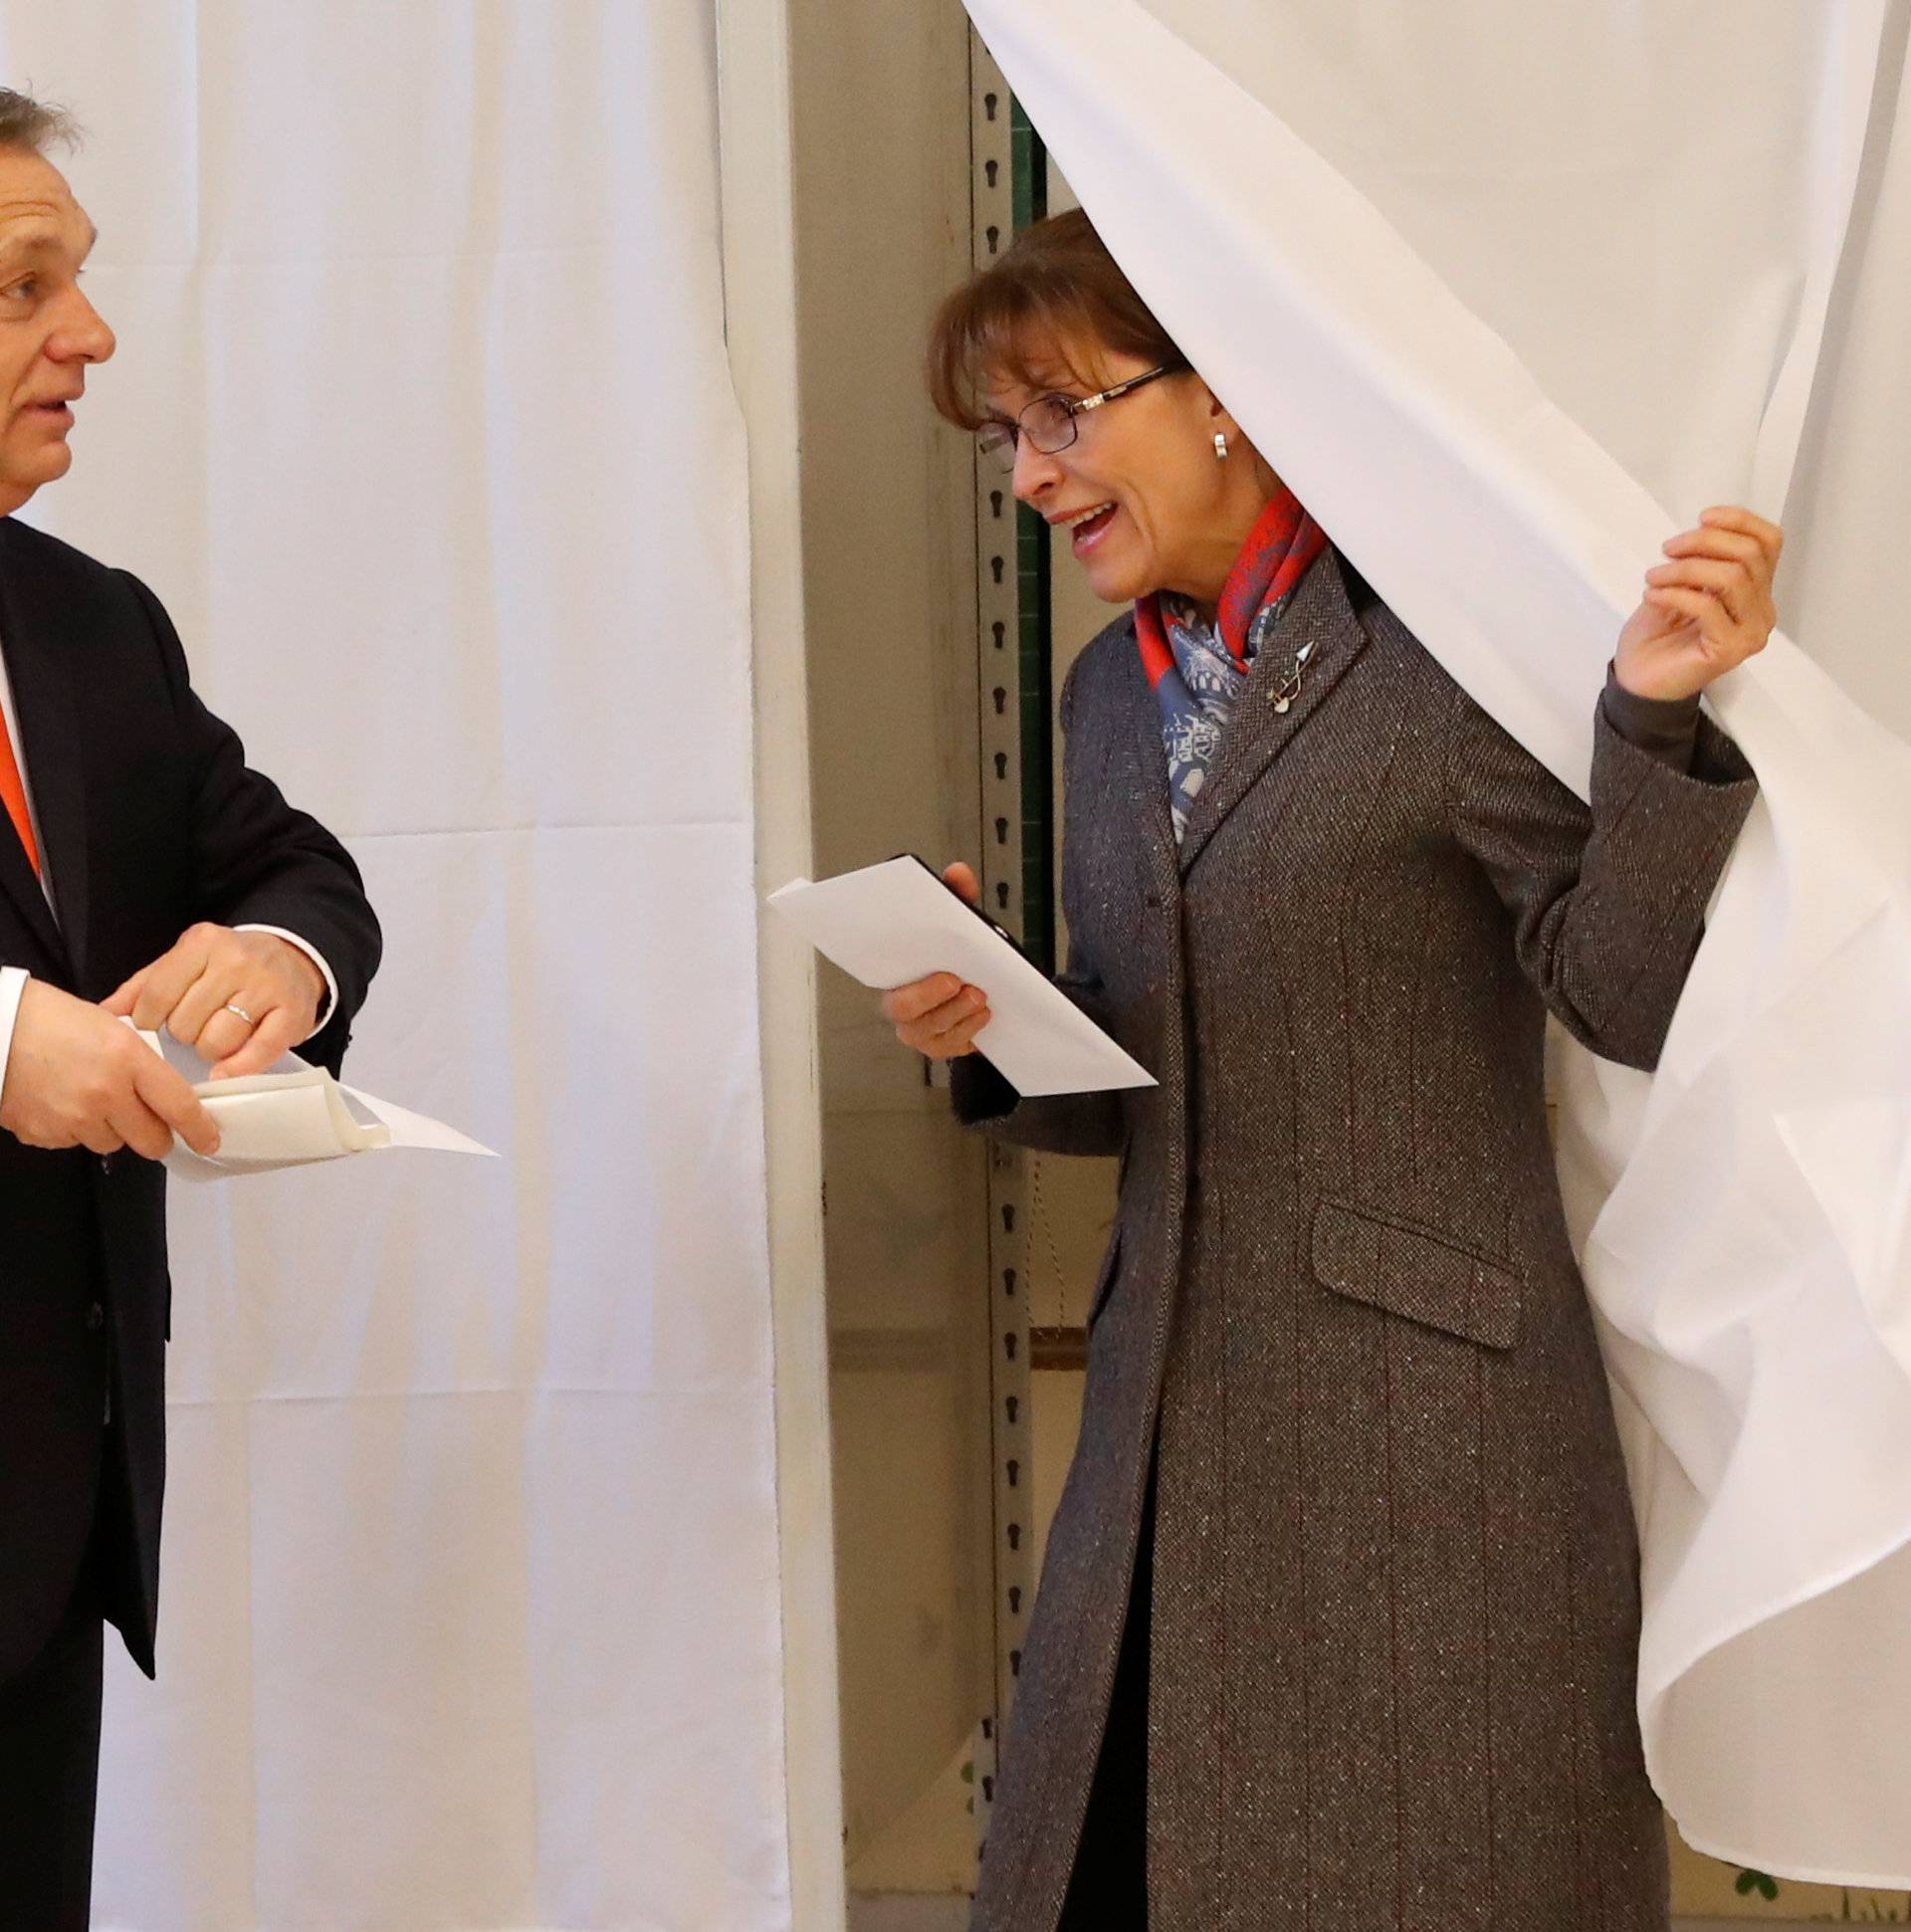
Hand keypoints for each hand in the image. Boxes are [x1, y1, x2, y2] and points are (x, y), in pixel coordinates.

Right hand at [0, 979, 219, 1159]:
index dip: (199, 1129)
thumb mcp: (113, 1029)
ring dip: (111, 1130)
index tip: (209, 1140)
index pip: (179, 1106)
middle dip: (155, 1135)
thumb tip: (167, 1096)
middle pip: (150, 1140)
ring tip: (90, 1098)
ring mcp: (72, 1118)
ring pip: (112, 1144)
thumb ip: (142, 1064)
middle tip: (149, 1122)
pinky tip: (62, 1102)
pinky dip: (75, 1130)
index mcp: (128, 1060)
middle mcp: (104, 1094)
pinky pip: (74, 1143)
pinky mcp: (44, 1134)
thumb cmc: (53, 1020)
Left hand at [101, 924, 323, 1080]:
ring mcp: (266, 987)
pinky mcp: (292, 1013)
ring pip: (216, 1040)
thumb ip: (145, 986)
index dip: (147, 1019)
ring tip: (215, 1040)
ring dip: (208, 1050)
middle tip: (193, 1028)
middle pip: (185, 1022)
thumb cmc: (229, 965)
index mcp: (202, 943)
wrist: (294, 957)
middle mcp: (236, 960)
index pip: (157, 994)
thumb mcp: (185, 962)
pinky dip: (237, 1068)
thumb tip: (103, 1014)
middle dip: (182, 1033)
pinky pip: (258, 1051)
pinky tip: (223, 1073)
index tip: (154, 1025)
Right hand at [880, 862, 993, 1059]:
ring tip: (979, 996)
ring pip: (928, 1030)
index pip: (881, 969)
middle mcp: (900, 1005)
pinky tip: (984, 1014)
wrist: (984, 993)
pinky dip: (968, 1030)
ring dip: (955, 1013)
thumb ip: (958, 897)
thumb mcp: (963, 925)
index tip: (923, 961)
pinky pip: (949, 1045)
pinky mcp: (939, 1047)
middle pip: (901, 1009)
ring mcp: (919, 1031)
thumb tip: (958, 871)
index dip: (892, 962)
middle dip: (928, 996)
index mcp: (894, 972)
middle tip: (956, 980)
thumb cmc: (961, 957)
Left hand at [1615, 505, 1779, 701]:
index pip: (1769, 542)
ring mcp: (1750, 633)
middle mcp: (1761, 612)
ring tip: (1654, 577)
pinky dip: (1675, 593)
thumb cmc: (1657, 635)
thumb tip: (1705, 531)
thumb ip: (1701, 559)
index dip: (1738, 521)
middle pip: (1750, 555)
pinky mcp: (1729, 651)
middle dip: (1703, 542)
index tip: (1702, 518)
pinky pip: (1708, 606)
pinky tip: (1653, 595)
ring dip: (1686, 568)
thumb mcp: (1679, 584)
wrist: (1637, 681)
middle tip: (1668, 550)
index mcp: (1756, 591)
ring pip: (1732, 577)